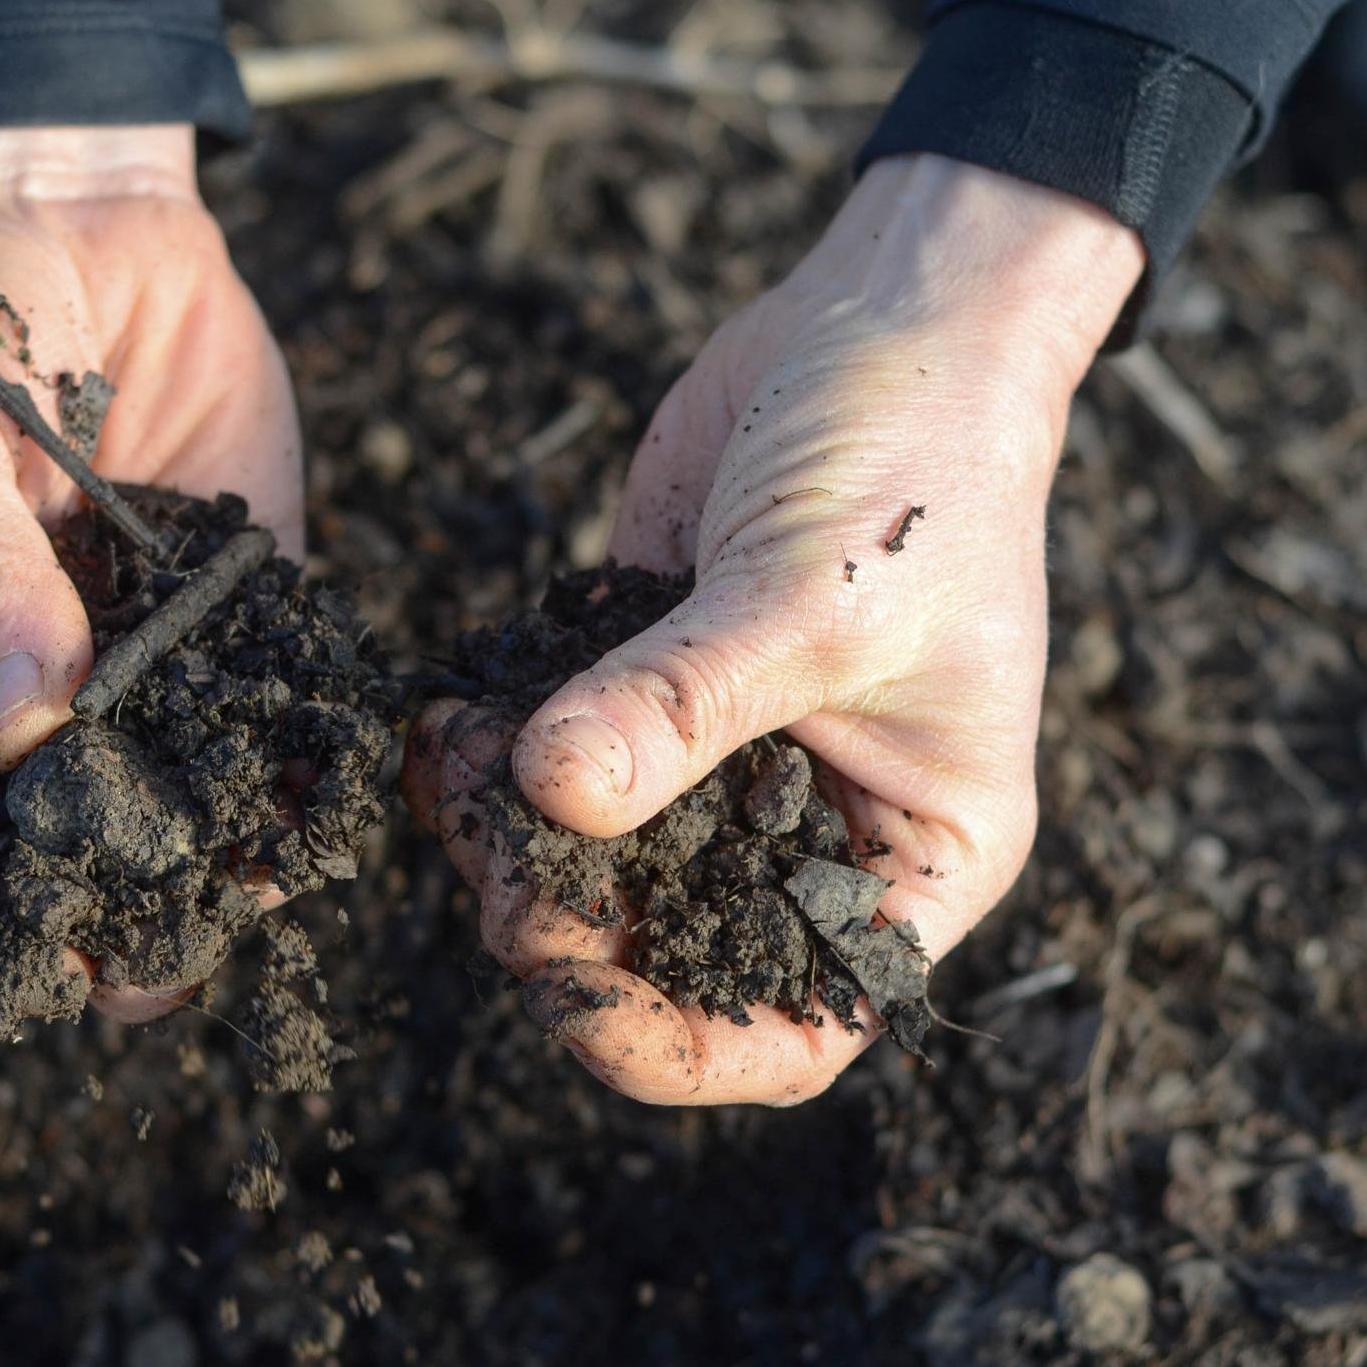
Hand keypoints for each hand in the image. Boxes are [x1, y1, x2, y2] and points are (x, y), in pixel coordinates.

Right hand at [0, 126, 301, 1021]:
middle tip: (159, 981)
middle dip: (101, 913)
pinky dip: (295, 754)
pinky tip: (330, 803)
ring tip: (257, 908)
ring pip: (167, 787)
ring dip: (210, 855)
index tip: (19, 984)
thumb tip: (25, 739)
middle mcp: (14, 683)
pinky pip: (264, 698)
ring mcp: (128, 650)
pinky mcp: (231, 599)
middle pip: (47, 836)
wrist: (68, 208)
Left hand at [406, 155, 1142, 1103]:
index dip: (689, 1049)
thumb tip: (551, 794)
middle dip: (575, 931)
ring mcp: (725, 760)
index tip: (572, 998)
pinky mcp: (647, 685)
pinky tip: (447, 733)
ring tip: (457, 783)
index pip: (807, 1024)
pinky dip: (493, 763)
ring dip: (514, 846)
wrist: (894, 316)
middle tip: (495, 877)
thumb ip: (683, 706)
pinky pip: (556, 761)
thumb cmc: (920, 463)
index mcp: (915, 856)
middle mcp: (817, 829)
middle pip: (679, 955)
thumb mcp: (818, 598)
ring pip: (600, 865)